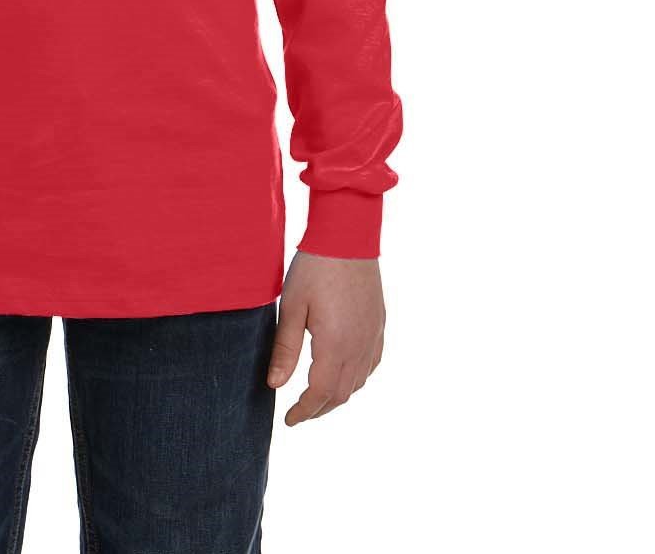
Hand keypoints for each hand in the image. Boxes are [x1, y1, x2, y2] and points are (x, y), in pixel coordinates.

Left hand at [265, 249, 385, 424]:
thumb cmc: (315, 268)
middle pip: (341, 394)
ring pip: (358, 381)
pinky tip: (345, 374)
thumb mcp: (292, 307)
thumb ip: (285, 349)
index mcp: (336, 345)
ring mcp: (373, 336)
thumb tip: (275, 385)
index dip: (303, 411)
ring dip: (338, 395)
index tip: (288, 420)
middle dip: (319, 409)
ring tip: (316, 397)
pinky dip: (357, 378)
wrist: (348, 236)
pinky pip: (371, 363)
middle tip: (299, 413)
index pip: (320, 393)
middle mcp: (359, 346)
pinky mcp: (379, 324)